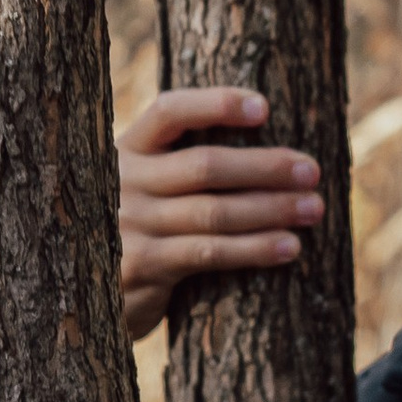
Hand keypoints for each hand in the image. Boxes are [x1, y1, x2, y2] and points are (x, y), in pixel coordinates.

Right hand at [118, 88, 322, 342]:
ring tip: (313, 209)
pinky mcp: (142, 266)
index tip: (265, 108)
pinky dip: (254, 248)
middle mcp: (124, 182)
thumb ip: (183, 168)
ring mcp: (130, 225)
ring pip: (214, 211)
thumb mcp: (147, 190)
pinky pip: (209, 252)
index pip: (169, 112)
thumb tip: (276, 154)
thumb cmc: (139, 232)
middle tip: (312, 171)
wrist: (89, 296)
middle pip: (204, 164)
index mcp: (127, 151)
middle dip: (265, 167)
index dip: (216, 105)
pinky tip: (289, 247)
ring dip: (271, 209)